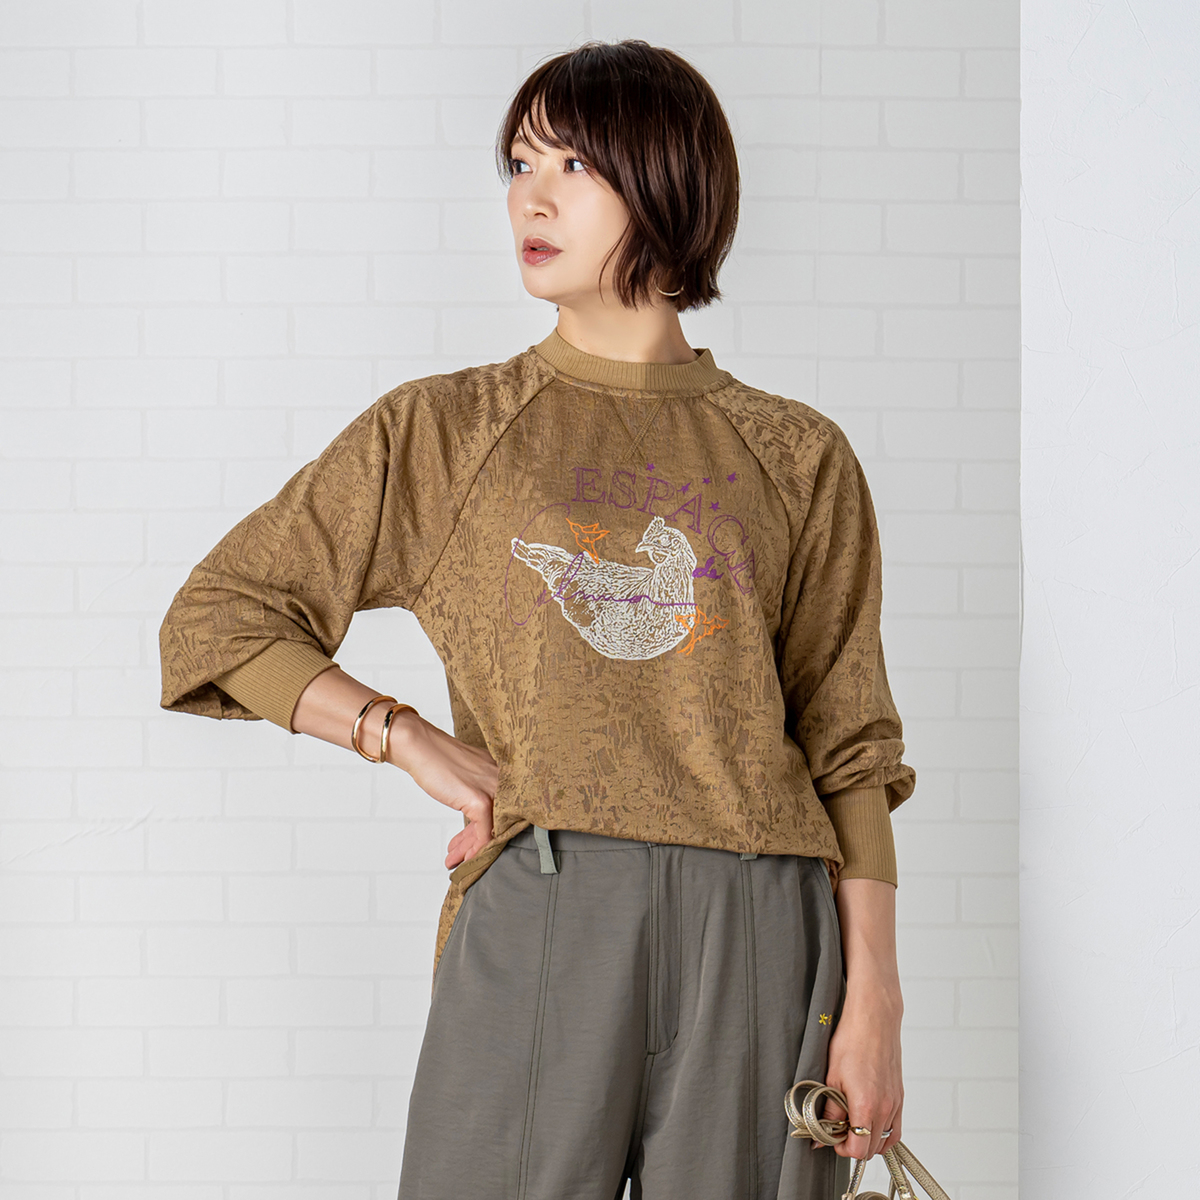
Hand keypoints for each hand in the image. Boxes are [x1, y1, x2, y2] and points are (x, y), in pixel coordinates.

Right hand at [386, 712, 497, 869]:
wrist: (419, 747)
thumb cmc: (436, 760)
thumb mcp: (464, 779)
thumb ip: (476, 794)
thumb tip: (477, 820)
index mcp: (500, 773)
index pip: (502, 809)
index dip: (487, 830)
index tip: (473, 845)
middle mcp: (502, 781)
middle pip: (499, 821)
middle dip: (478, 843)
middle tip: (464, 856)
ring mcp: (492, 790)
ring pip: (492, 829)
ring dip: (472, 849)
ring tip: (456, 860)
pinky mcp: (480, 800)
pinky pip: (484, 832)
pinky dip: (474, 848)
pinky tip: (462, 857)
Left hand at [822, 982, 903, 1160]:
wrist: (874, 1018)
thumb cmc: (852, 1041)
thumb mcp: (832, 1076)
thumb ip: (829, 1110)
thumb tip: (820, 1134)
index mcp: (867, 1105)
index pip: (858, 1150)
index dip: (841, 1148)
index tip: (830, 1137)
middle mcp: (885, 1108)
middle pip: (871, 1149)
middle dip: (852, 1144)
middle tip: (837, 1129)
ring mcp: (895, 1103)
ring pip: (884, 1141)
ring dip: (867, 1139)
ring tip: (851, 1124)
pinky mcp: (900, 1096)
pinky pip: (895, 1128)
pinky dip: (883, 1133)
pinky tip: (869, 1123)